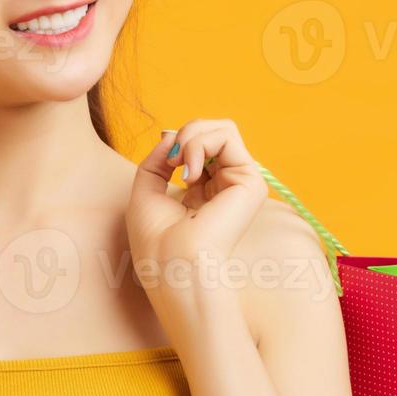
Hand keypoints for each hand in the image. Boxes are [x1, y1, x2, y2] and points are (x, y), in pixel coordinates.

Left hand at [126, 119, 267, 330]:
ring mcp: (241, 183)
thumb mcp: (146, 189)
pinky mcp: (250, 182)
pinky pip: (226, 137)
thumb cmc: (156, 240)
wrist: (172, 266)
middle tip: (171, 158)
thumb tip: (171, 133)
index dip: (180, 140)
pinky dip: (199, 144)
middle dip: (187, 133)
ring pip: (223, 129)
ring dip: (192, 137)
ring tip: (179, 164)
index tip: (166, 158)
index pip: (201, 145)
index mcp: (205, 191)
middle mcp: (226, 186)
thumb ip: (158, 158)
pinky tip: (188, 173)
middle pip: (215, 131)